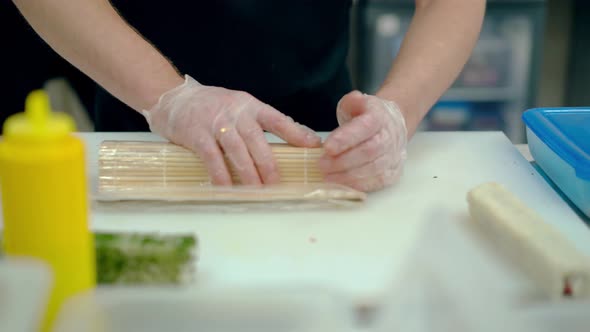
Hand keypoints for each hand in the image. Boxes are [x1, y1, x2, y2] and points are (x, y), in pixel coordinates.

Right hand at [142, 75, 320, 185]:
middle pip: (257, 140)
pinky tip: (227, 188)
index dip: (296, 133)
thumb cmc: (211, 107)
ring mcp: (216, 122)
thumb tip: (293, 139)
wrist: (173, 98)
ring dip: (249, 173)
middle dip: (269, 164)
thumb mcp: (238, 107)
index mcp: (250, 105)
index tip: (313, 146)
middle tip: (278, 184)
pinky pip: (212, 158)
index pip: (277, 119)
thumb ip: (259, 123)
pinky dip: (221, 175)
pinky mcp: (197, 134)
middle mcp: (235, 112)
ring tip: (258, 190)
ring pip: (237, 150)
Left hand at [319, 91, 407, 191]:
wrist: (391, 125)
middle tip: (321, 165)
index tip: (326, 147)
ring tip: (327, 177)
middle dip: (343, 161)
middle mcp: (390, 137)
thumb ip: (352, 101)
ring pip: (374, 169)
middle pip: (369, 151)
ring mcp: (394, 156)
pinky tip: (342, 185)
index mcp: (380, 117)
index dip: (346, 138)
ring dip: (349, 176)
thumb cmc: (366, 115)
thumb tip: (353, 100)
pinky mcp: (393, 172)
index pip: (365, 127)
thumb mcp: (356, 103)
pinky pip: (378, 182)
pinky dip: (359, 185)